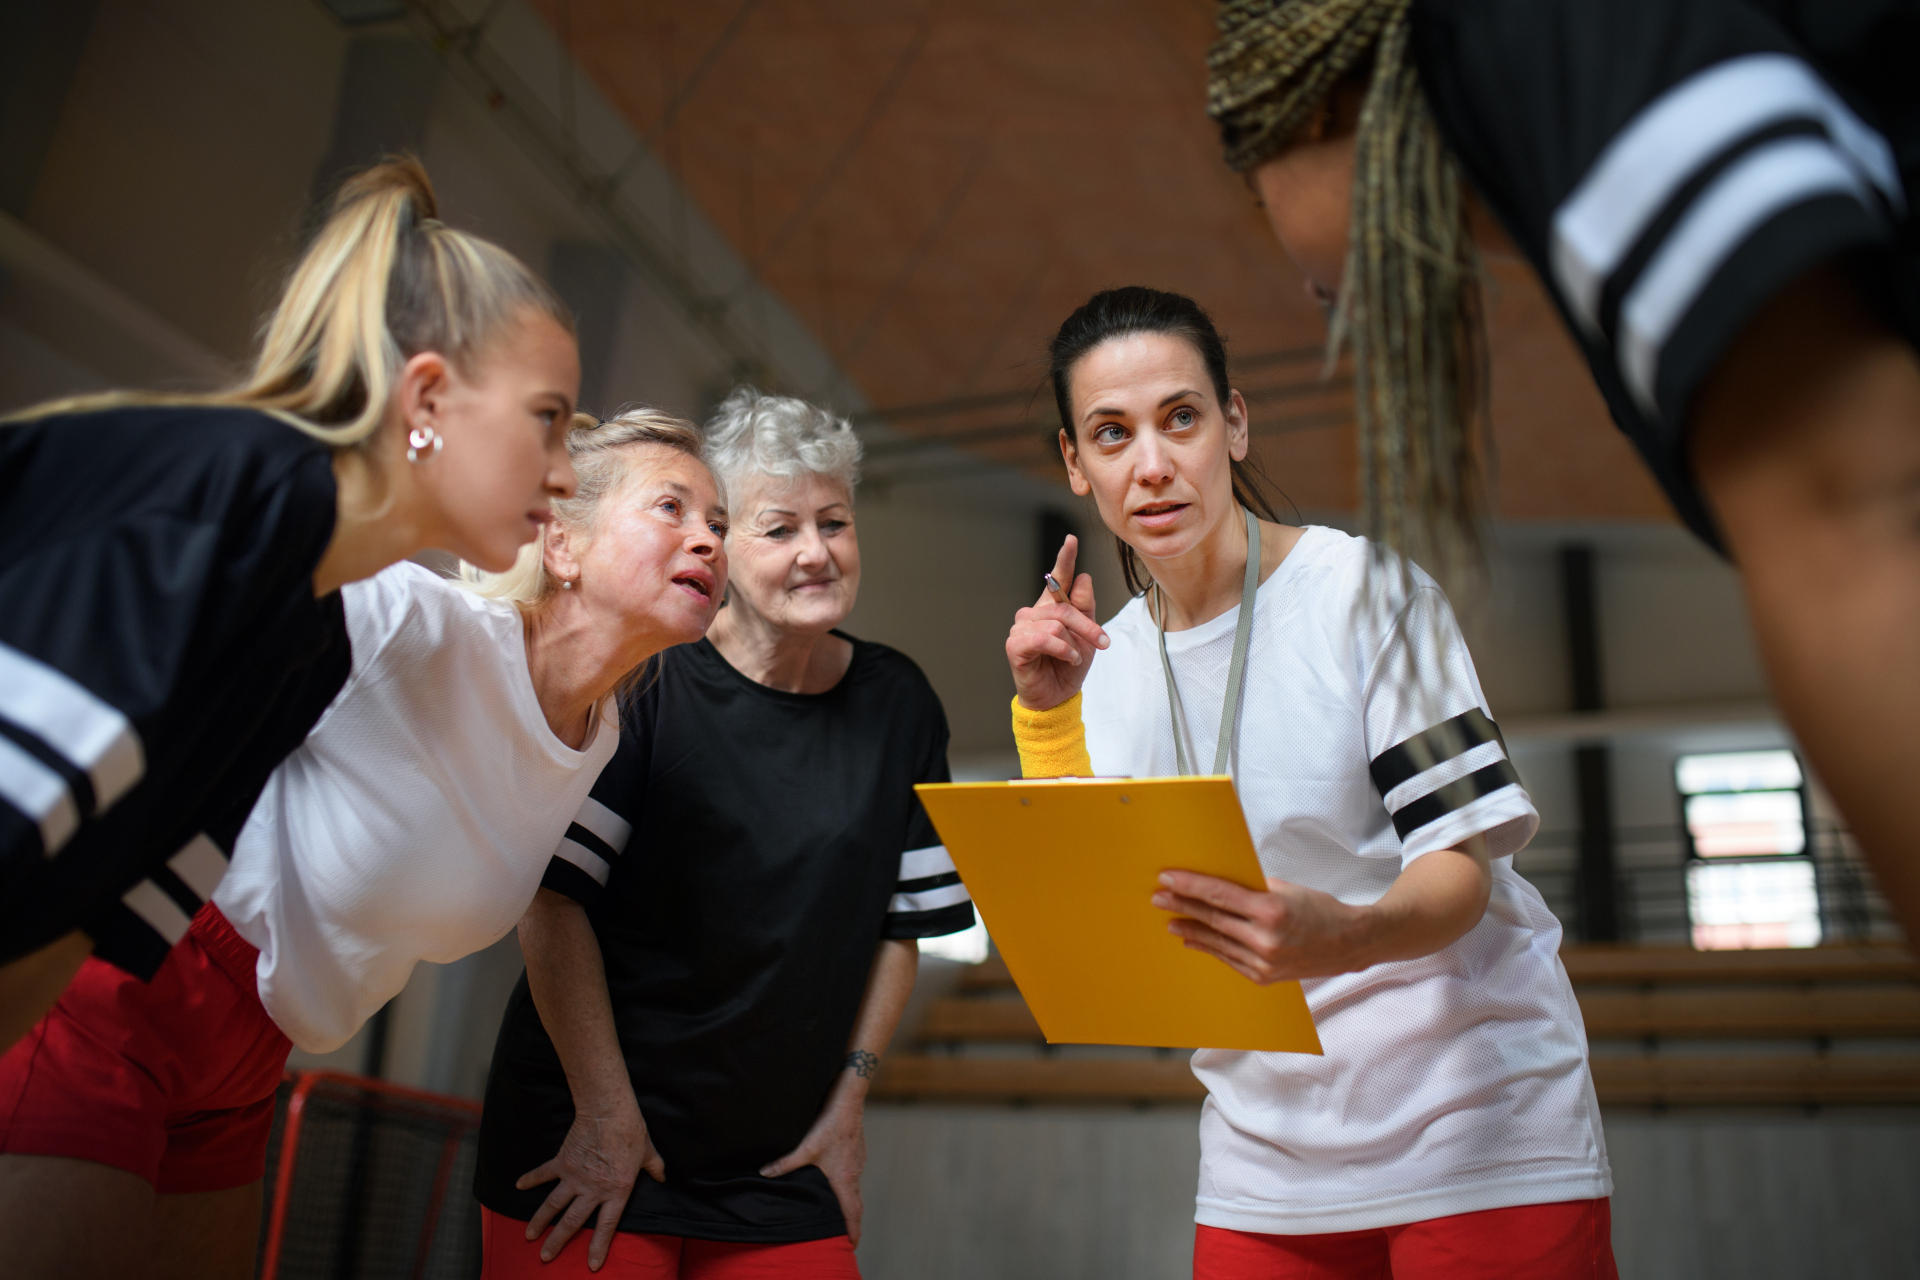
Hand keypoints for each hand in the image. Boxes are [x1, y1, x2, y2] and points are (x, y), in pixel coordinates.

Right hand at [515, 1103, 665, 1269]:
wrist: (609, 1112)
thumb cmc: (632, 1132)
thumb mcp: (649, 1153)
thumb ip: (655, 1168)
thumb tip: (662, 1176)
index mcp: (617, 1191)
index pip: (607, 1226)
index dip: (599, 1247)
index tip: (592, 1265)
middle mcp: (594, 1189)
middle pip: (572, 1222)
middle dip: (558, 1242)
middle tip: (546, 1257)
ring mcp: (575, 1177)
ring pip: (553, 1205)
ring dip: (540, 1221)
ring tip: (530, 1236)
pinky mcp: (563, 1161)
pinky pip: (544, 1173)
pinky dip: (531, 1179)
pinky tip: (519, 1185)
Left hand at [761, 1071, 869, 1245]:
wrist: (849, 1101)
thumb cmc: (830, 1124)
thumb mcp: (805, 1147)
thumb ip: (785, 1163)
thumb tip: (765, 1173)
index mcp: (844, 1178)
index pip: (852, 1211)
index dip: (852, 1230)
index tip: (852, 1244)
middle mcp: (854, 1172)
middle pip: (856, 1203)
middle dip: (851, 1220)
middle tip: (847, 1234)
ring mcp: (858, 1161)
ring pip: (855, 1187)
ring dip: (849, 1201)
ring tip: (840, 1210)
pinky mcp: (857, 1150)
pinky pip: (854, 1173)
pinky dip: (848, 1183)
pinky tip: (837, 1179)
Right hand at [1006, 534, 1107, 710]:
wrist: (1058, 697)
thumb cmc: (1069, 666)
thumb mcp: (1088, 636)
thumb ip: (1086, 608)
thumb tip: (1083, 578)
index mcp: (1051, 607)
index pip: (1058, 578)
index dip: (1065, 559)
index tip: (1071, 540)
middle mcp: (1034, 612)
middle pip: (1065, 607)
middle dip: (1088, 626)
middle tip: (1102, 642)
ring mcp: (1021, 627)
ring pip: (1056, 623)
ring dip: (1073, 643)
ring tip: (1073, 657)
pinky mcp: (1015, 644)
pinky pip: (1043, 638)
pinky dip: (1061, 650)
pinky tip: (1066, 659)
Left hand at [1152, 871, 1373, 983]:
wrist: (1349, 944)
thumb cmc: (1320, 910)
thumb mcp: (1287, 889)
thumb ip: (1252, 889)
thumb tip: (1218, 885)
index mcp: (1271, 910)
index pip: (1220, 895)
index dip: (1190, 886)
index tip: (1168, 879)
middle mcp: (1265, 939)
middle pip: (1213, 919)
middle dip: (1182, 906)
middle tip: (1158, 898)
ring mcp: (1264, 962)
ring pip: (1218, 942)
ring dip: (1191, 930)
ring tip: (1170, 921)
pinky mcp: (1264, 977)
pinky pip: (1229, 959)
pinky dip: (1210, 949)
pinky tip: (1194, 941)